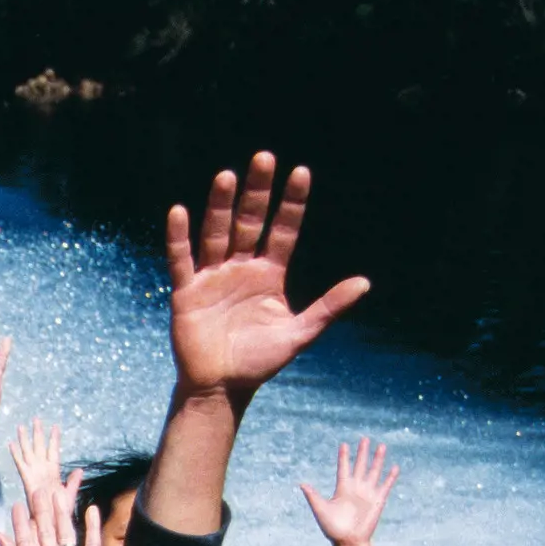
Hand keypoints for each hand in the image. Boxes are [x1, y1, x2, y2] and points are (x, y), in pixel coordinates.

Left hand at [0, 459, 106, 545]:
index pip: (27, 538)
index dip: (22, 522)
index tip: (18, 503)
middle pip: (47, 531)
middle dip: (43, 511)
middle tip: (40, 489)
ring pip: (67, 532)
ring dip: (64, 513)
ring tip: (60, 492)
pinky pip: (91, 542)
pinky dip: (91, 525)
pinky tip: (91, 508)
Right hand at [7, 417, 82, 524]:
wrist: (49, 524)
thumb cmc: (58, 513)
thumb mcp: (69, 495)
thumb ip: (73, 483)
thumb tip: (80, 470)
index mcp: (53, 473)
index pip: (54, 452)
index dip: (54, 440)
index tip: (55, 427)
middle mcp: (42, 471)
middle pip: (40, 447)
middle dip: (38, 433)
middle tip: (36, 419)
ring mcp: (34, 474)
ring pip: (29, 452)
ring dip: (25, 439)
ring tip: (22, 426)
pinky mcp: (27, 479)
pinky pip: (21, 464)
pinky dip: (16, 454)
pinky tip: (12, 443)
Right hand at [166, 154, 369, 403]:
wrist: (222, 388)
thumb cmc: (260, 362)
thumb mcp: (299, 333)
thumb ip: (329, 307)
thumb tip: (365, 283)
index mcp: (269, 275)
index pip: (283, 231)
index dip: (291, 203)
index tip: (301, 172)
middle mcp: (240, 268)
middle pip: (250, 222)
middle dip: (257, 191)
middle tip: (264, 157)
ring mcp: (212, 278)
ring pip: (217, 234)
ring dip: (221, 206)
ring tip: (227, 175)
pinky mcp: (187, 292)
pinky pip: (182, 260)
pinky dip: (179, 238)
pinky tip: (180, 212)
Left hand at [299, 435, 397, 545]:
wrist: (348, 541)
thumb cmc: (332, 528)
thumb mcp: (321, 510)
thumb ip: (313, 496)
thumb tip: (301, 484)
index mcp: (342, 488)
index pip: (343, 468)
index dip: (344, 457)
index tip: (344, 444)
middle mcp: (355, 488)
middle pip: (360, 466)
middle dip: (362, 453)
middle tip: (365, 438)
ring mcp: (367, 493)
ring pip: (374, 472)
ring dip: (378, 460)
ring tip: (381, 446)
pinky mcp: (378, 501)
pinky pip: (385, 486)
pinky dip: (390, 477)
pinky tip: (395, 467)